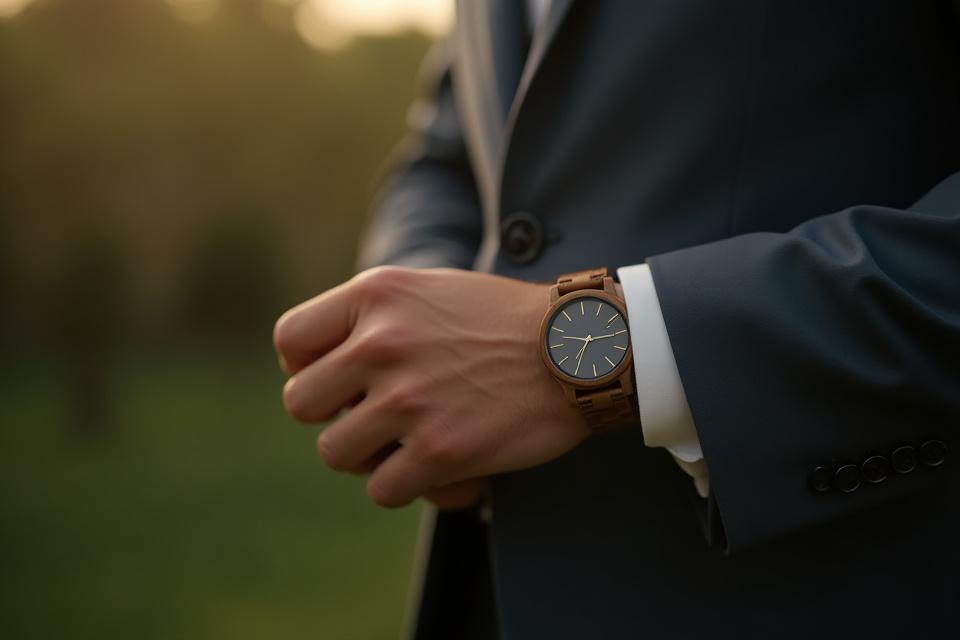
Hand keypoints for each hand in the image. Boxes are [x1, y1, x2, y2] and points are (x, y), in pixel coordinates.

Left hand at [273, 266, 590, 509]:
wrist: (579, 347)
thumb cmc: (505, 321)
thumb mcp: (430, 290)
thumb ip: (374, 316)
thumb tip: (324, 367)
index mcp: (378, 295)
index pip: (290, 339)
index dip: (305, 367)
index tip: (337, 381)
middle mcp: (383, 342)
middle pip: (301, 404)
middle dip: (335, 416)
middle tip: (375, 416)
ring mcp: (409, 399)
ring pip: (336, 453)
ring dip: (371, 457)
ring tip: (411, 444)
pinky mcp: (439, 450)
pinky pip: (383, 491)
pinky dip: (413, 487)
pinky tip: (448, 471)